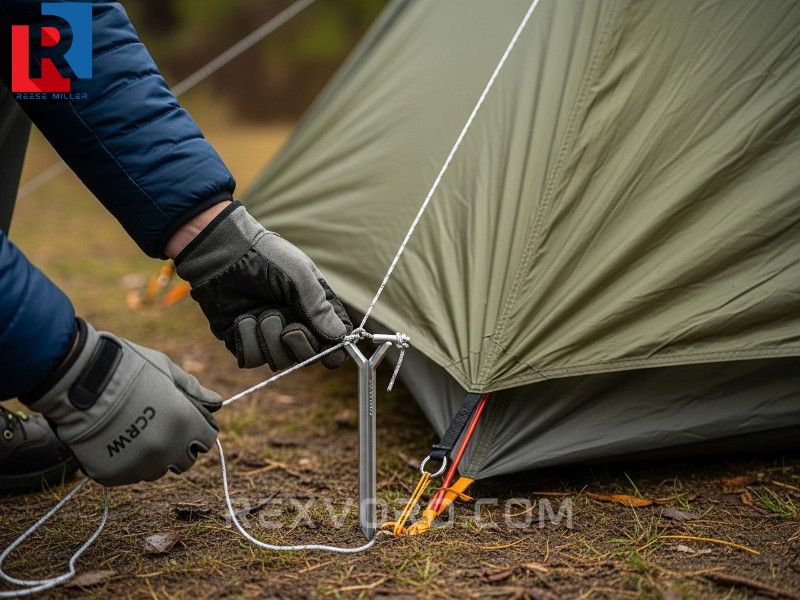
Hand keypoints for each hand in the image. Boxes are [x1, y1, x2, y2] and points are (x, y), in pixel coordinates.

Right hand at [22, 319, 220, 486]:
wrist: (79, 379)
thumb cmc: (128, 367)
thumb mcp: (167, 370)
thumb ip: (194, 391)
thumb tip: (216, 403)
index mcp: (186, 424)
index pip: (206, 440)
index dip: (197, 431)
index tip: (185, 422)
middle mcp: (167, 450)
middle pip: (183, 461)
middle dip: (177, 447)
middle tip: (157, 427)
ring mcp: (139, 465)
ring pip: (156, 471)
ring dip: (151, 457)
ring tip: (132, 432)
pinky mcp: (113, 475)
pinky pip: (127, 475)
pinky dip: (124, 462)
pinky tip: (113, 440)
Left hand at [173, 202, 351, 369]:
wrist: (222, 253)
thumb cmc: (266, 257)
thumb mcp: (299, 276)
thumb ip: (319, 308)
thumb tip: (340, 337)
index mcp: (313, 308)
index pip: (333, 338)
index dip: (334, 350)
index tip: (331, 357)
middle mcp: (293, 323)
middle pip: (306, 356)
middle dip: (299, 344)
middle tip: (290, 328)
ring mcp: (268, 334)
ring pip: (278, 360)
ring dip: (269, 338)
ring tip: (261, 313)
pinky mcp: (242, 340)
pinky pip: (251, 358)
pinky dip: (247, 340)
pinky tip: (243, 318)